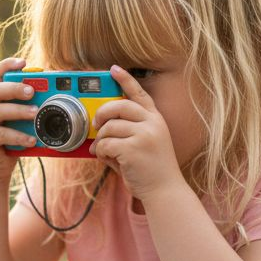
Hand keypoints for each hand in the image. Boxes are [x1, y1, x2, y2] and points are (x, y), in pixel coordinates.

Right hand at [0, 57, 39, 180]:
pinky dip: (18, 136)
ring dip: (19, 111)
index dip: (7, 66)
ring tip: (35, 113)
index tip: (23, 62)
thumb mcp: (17, 120)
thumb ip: (25, 107)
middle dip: (15, 88)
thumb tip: (49, 96)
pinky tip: (31, 139)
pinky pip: (1, 134)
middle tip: (32, 91)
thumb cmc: (8, 140)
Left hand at [90, 65, 184, 201]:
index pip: (140, 94)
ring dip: (101, 140)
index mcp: (155, 119)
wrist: (164, 190)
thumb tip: (100, 130)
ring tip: (103, 151)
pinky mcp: (133, 149)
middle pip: (118, 106)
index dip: (126, 80)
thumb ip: (128, 131)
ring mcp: (143, 135)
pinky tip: (107, 159)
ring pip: (109, 127)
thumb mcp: (147, 143)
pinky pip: (106, 144)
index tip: (114, 69)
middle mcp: (151, 123)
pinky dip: (101, 153)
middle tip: (96, 126)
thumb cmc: (152, 169)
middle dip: (102, 114)